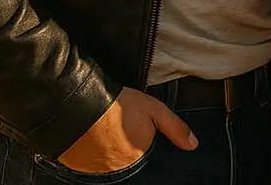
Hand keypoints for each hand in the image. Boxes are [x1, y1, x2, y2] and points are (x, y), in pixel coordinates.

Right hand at [57, 87, 196, 172]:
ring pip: (105, 161)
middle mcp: (117, 170)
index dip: (137, 141)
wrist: (82, 101)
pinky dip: (89, 152)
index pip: (141, 156)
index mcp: (137, 159)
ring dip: (106, 149)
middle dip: (123, 146)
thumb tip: (193, 145)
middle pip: (124, 160)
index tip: (130, 130)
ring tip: (103, 128)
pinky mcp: (77, 166)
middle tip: (117, 125)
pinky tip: (90, 135)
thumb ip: (174, 128)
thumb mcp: (154, 109)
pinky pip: (86, 162)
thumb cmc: (119, 104)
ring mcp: (96, 170)